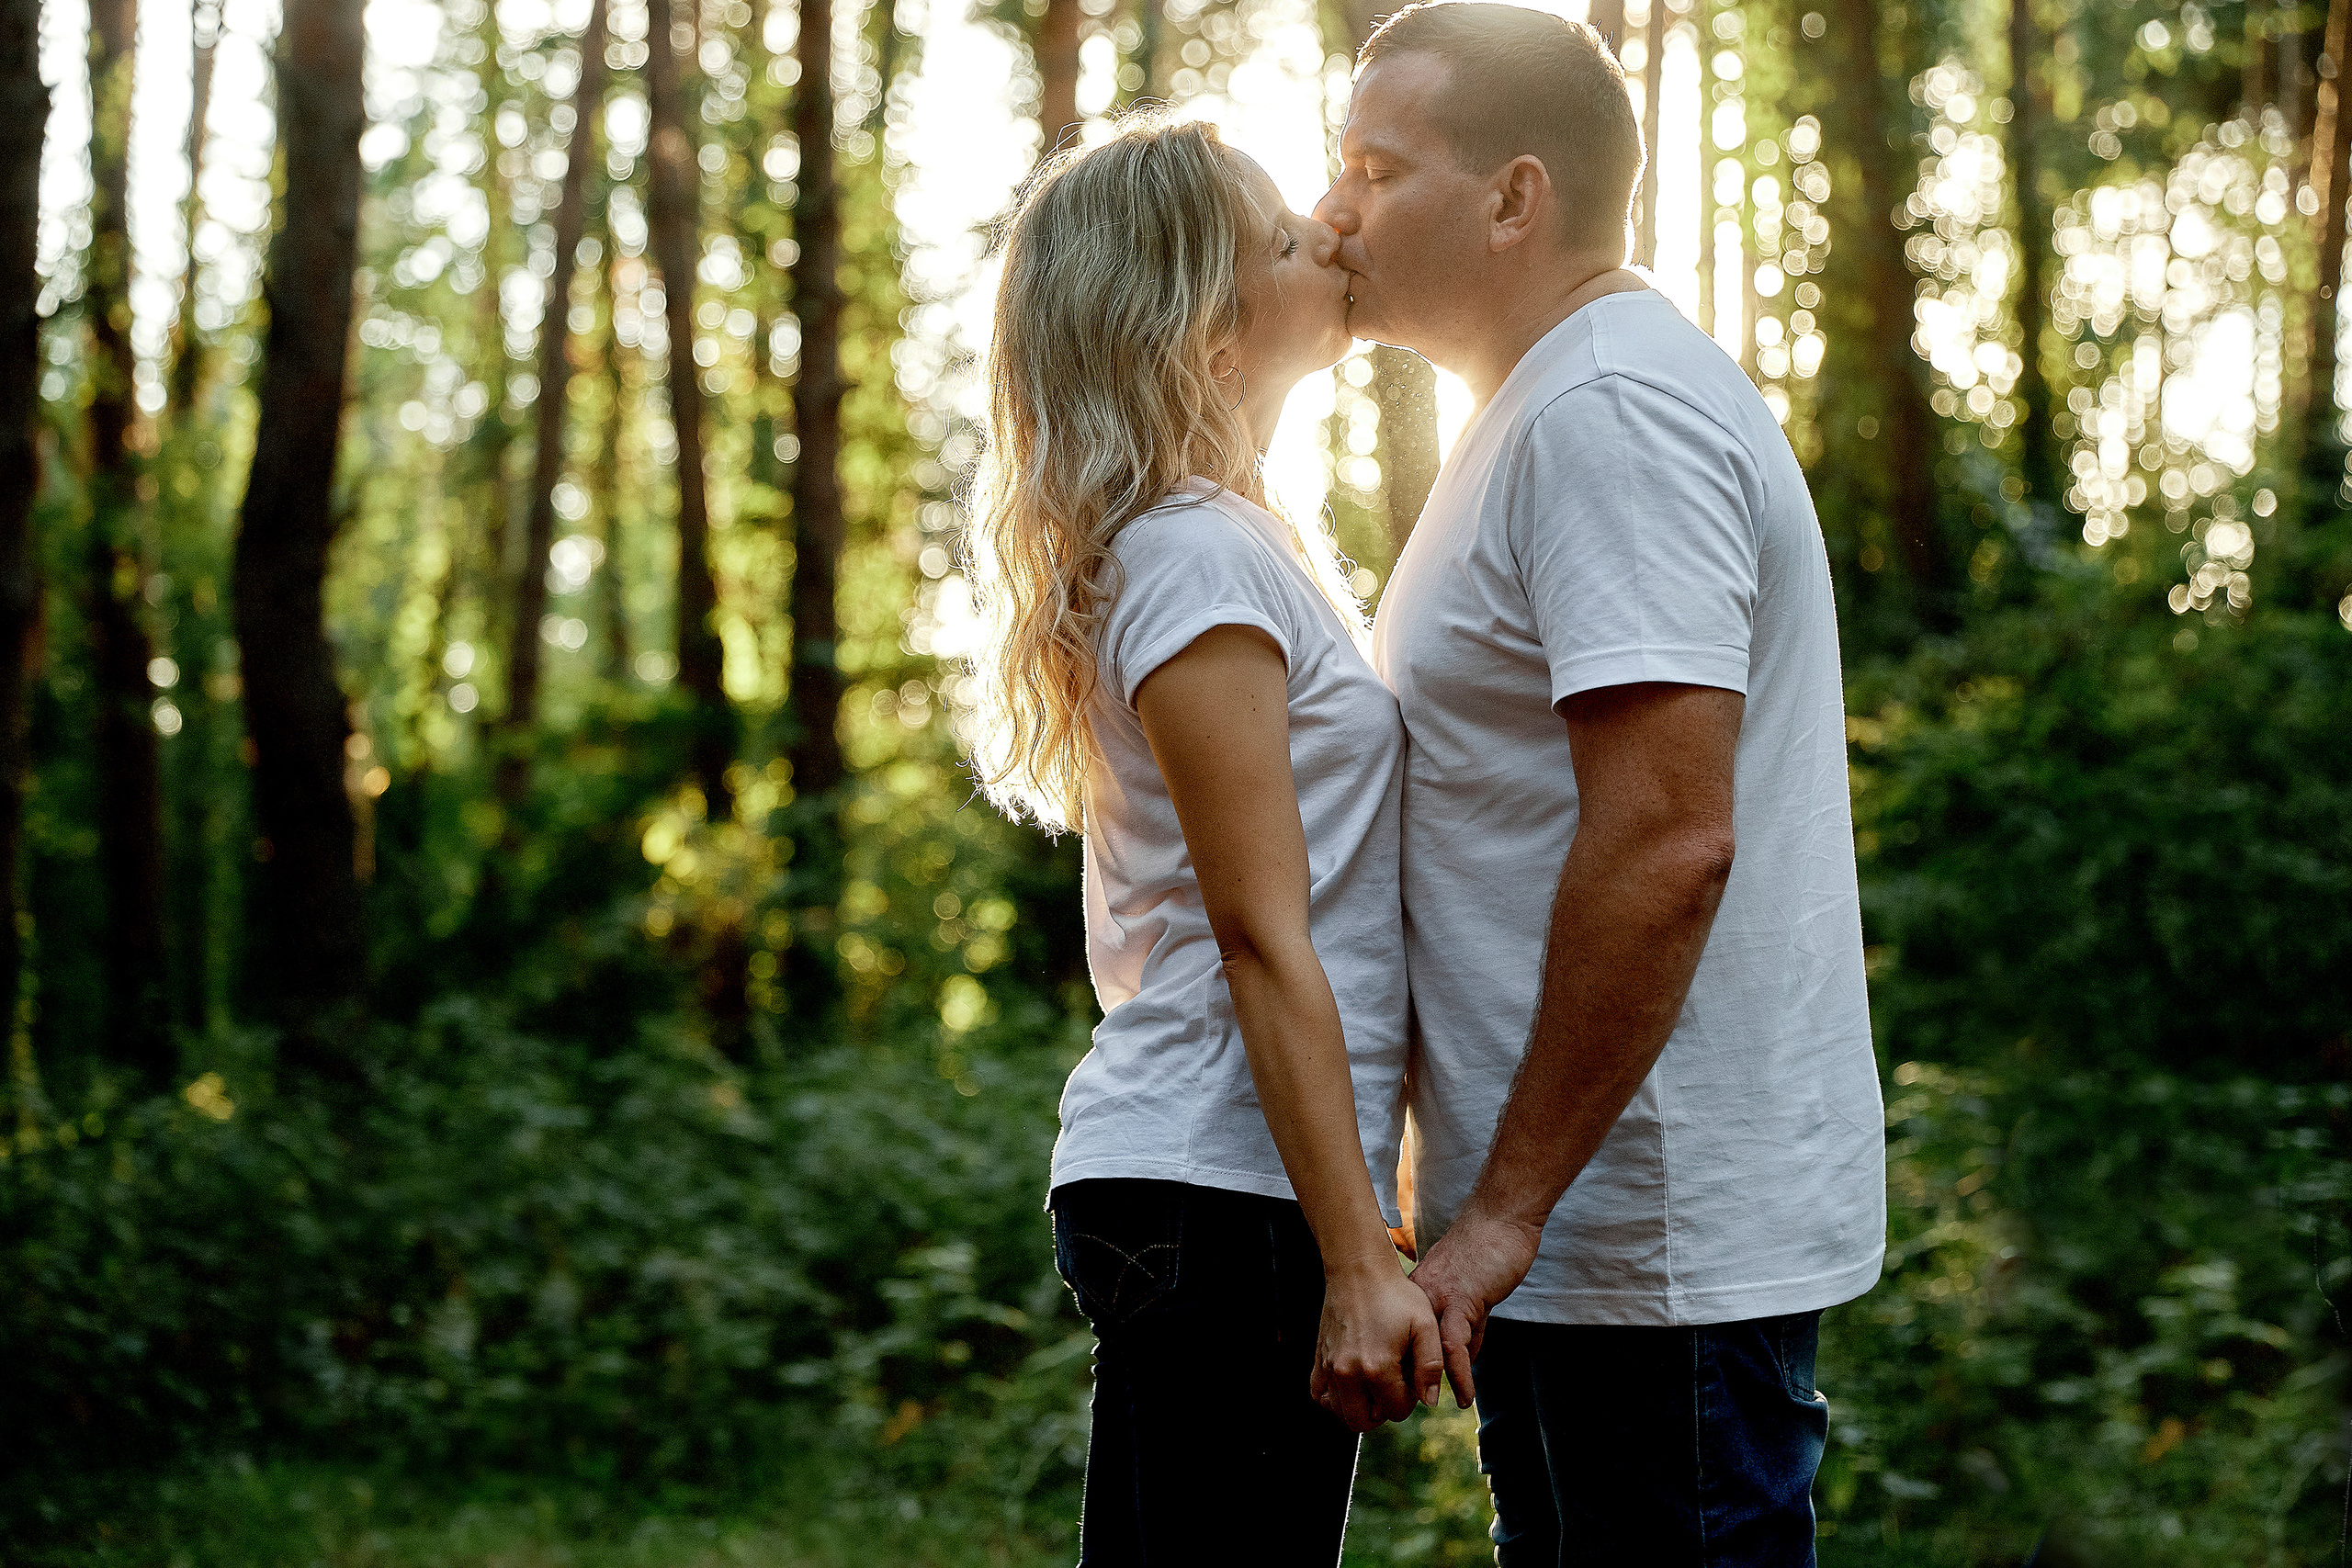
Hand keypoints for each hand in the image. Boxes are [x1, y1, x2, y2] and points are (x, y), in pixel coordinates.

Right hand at [1307, 1263, 1444, 1432]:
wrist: (1359, 1270)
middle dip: (1382, 1412)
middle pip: (1362, 1421)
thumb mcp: (1425, 1325)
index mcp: (1377, 1367)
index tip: (1411, 1376)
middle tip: (1392, 1388)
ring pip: (1339, 1413)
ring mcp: (1329, 1366)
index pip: (1396, 1411)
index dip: (1410, 1399)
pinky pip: (1318, 1394)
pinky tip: (1350, 1383)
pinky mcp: (1318, 1358)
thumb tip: (1429, 1401)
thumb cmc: (1396, 1295)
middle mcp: (1348, 1372)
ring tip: (1373, 1384)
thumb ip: (1431, 1366)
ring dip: (1358, 1406)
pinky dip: (1332, 1398)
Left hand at [1408, 1209, 1542, 1407]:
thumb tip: (1465, 1359)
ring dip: (1426, 1381)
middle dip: (1404, 1378)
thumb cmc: (1486, 1252)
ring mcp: (1438, 1299)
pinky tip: (1464, 1395)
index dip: (1401, 1366)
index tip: (1399, 1391)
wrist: (1500, 1220)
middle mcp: (1419, 1298)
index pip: (1401, 1339)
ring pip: (1424, 1350)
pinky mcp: (1462, 1301)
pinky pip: (1455, 1345)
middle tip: (1405, 1406)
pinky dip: (1460, 1373)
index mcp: (1416, 1295)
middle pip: (1405, 1346)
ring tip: (1429, 1405)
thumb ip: (1466, 1327)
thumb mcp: (1470, 1295)